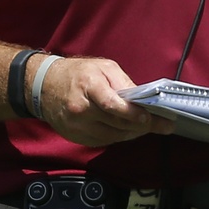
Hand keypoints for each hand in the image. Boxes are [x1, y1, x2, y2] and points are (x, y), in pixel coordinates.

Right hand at [37, 57, 174, 146]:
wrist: (44, 86)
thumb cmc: (77, 73)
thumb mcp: (103, 67)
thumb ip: (123, 81)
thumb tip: (142, 98)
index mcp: (89, 86)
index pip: (113, 105)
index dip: (133, 113)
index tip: (150, 117)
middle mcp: (81, 109)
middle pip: (117, 123)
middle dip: (143, 125)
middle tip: (163, 125)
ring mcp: (77, 126)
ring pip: (113, 136)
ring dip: (133, 133)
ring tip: (148, 126)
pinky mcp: (76, 137)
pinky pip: (104, 141)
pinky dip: (119, 136)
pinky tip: (128, 129)